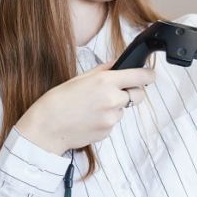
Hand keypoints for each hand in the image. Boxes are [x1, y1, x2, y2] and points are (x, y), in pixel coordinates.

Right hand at [15, 60, 155, 154]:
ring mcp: (111, 118)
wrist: (46, 128)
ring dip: (115, 107)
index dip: (148, 74)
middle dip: (132, 92)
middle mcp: (112, 100)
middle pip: (139, 95)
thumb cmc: (58, 100)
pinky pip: (114, 122)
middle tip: (116, 92)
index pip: (141, 76)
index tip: (150, 74)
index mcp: (105, 81)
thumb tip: (120, 63)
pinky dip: (106, 119)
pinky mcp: (108, 132)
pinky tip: (89, 118)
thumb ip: (104, 70)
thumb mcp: (80, 78)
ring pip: (124, 109)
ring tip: (92, 107)